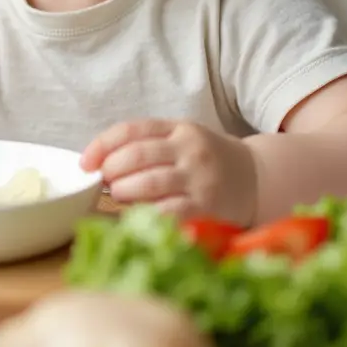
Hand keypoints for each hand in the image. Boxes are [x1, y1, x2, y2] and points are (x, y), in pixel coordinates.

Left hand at [80, 119, 258, 224]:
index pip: (131, 130)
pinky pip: (168, 212)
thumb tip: (100, 163)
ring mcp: (199, 178)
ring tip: (120, 197)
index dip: (102, 145)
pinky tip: (138, 217)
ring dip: (123, 193)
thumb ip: (148, 145)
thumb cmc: (209, 162)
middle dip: (112, 171)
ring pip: (148, 183)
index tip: (86, 163)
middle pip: (136, 155)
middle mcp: (189, 149)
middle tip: (106, 183)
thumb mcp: (183, 140)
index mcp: (179, 128)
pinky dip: (146, 216)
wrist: (260, 178)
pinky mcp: (206, 207)